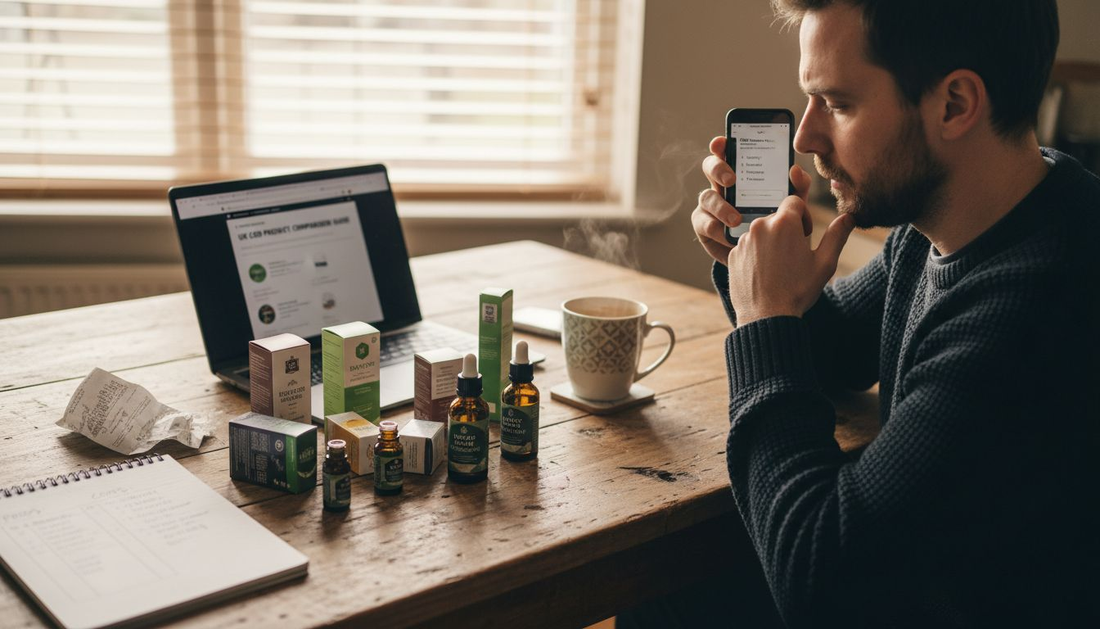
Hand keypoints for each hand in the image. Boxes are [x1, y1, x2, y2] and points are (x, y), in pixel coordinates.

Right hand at [692, 136, 814, 263]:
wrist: (768, 262)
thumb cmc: (779, 227)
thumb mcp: (793, 207)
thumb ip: (797, 188)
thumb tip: (795, 170)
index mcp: (742, 174)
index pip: (729, 152)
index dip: (722, 145)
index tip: (723, 142)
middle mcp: (723, 186)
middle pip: (710, 167)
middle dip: (717, 169)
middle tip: (731, 180)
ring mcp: (711, 206)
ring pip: (706, 197)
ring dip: (720, 206)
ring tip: (736, 219)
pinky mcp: (704, 227)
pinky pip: (704, 223)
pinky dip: (717, 229)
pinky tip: (730, 237)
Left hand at [727, 195, 854, 325]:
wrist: (766, 317)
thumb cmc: (798, 290)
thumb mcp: (824, 263)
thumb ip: (837, 235)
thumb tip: (849, 217)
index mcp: (784, 223)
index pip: (794, 201)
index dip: (803, 216)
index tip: (805, 235)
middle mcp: (760, 226)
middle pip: (776, 217)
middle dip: (786, 230)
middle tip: (793, 255)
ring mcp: (743, 241)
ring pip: (760, 232)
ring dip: (770, 242)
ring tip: (778, 268)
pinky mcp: (732, 254)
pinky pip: (747, 247)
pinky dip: (756, 255)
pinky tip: (764, 274)